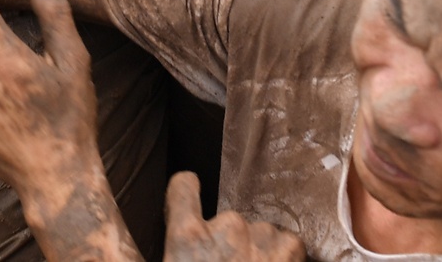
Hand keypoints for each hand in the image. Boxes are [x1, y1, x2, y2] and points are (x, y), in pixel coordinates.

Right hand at [164, 173, 302, 261]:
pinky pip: (289, 243)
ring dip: (258, 252)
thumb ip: (161, 249)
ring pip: (260, 233)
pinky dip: (285, 257)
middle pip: (228, 220)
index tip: (189, 190)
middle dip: (230, 243)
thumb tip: (151, 229)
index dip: (186, 189)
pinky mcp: (290, 252)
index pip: (183, 187)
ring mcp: (262, 239)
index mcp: (187, 238)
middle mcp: (226, 229)